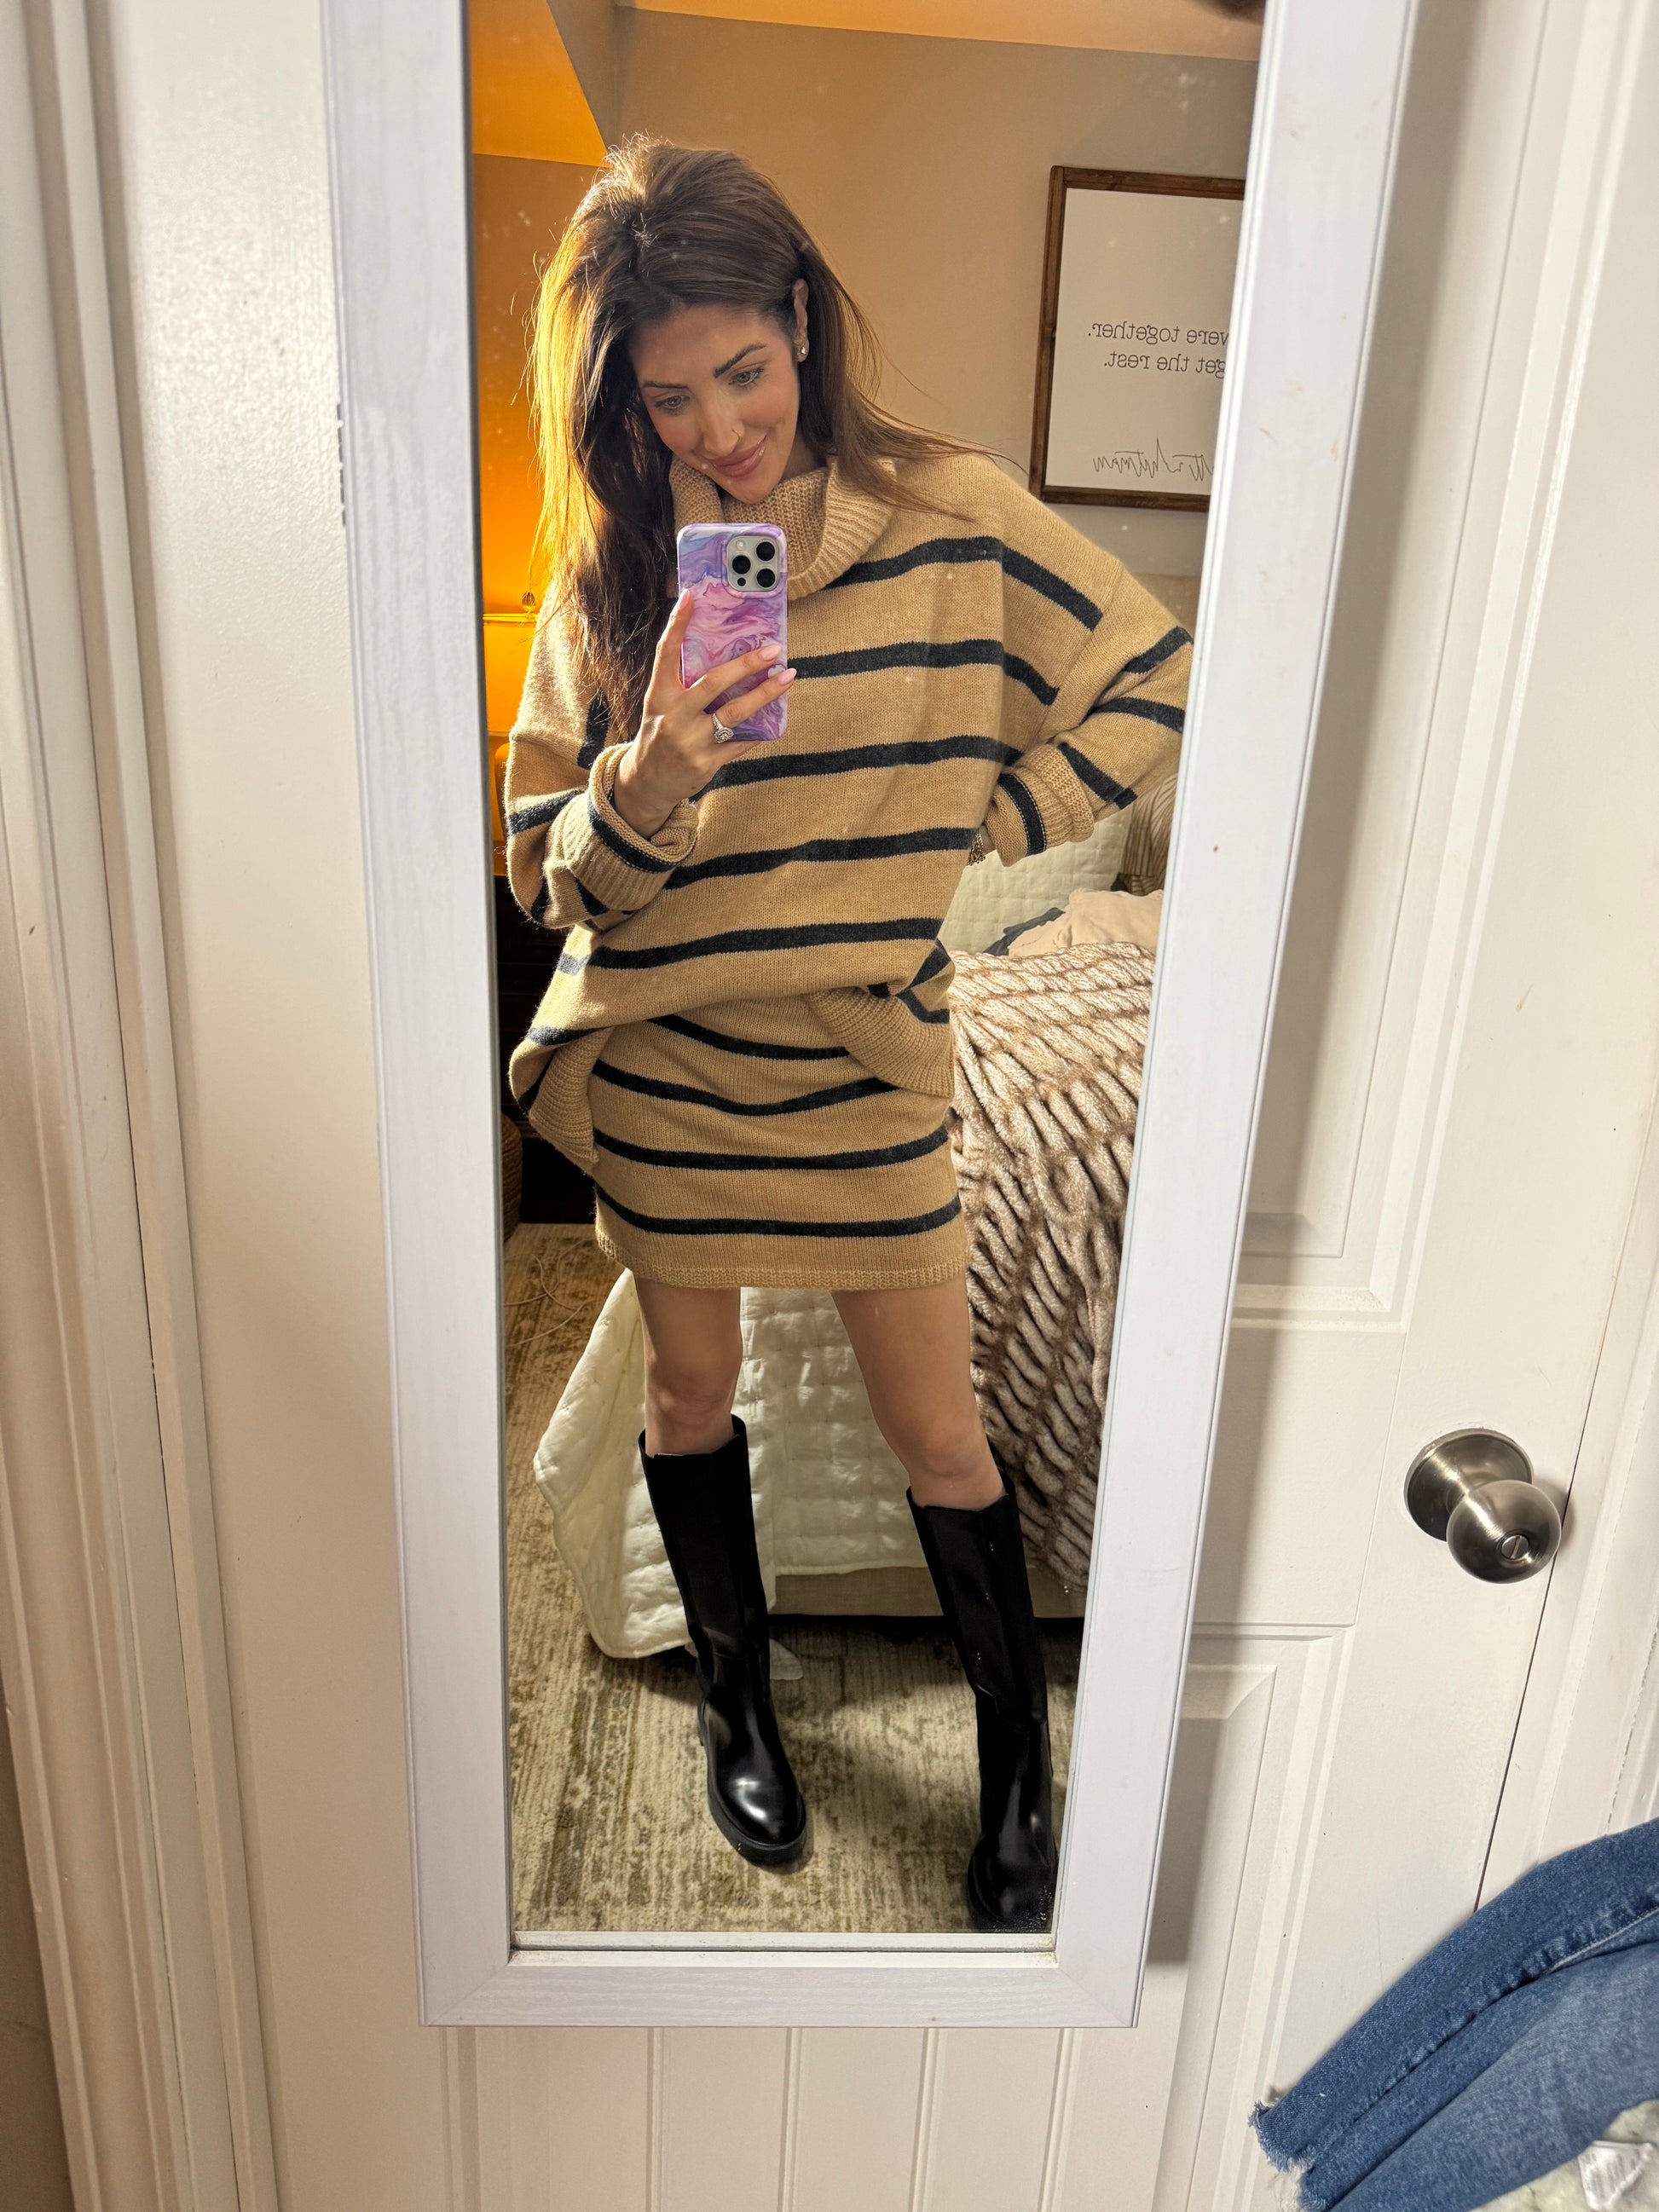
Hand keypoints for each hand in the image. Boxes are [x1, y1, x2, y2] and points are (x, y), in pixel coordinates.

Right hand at [612, 594, 794, 837]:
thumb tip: (720, 651)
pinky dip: (760, 731)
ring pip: (735, 714)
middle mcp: (673, 717)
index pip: (666, 653)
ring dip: (765, 695)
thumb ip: (683, 683)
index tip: (692, 596)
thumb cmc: (659, 734)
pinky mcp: (706, 764)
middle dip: (746, 665)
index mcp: (659, 696)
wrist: (646, 783)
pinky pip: (741, 743)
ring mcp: (690, 742)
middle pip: (714, 683)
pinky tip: (776, 718)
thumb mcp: (660, 706)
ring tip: (788, 677)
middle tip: (773, 649)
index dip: (677, 624)